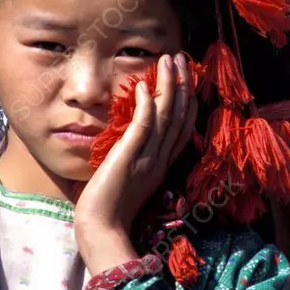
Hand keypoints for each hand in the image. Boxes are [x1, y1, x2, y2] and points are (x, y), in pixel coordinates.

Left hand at [74, 52, 196, 274]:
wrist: (102, 231)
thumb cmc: (110, 209)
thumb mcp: (130, 178)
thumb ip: (135, 158)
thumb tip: (132, 140)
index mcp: (162, 165)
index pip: (182, 128)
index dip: (188, 102)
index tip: (187, 80)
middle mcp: (160, 159)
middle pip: (180, 116)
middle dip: (182, 84)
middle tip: (182, 58)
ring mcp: (146, 158)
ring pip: (166, 116)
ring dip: (168, 85)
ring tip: (169, 60)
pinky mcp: (129, 159)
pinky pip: (142, 127)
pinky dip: (146, 105)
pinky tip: (143, 86)